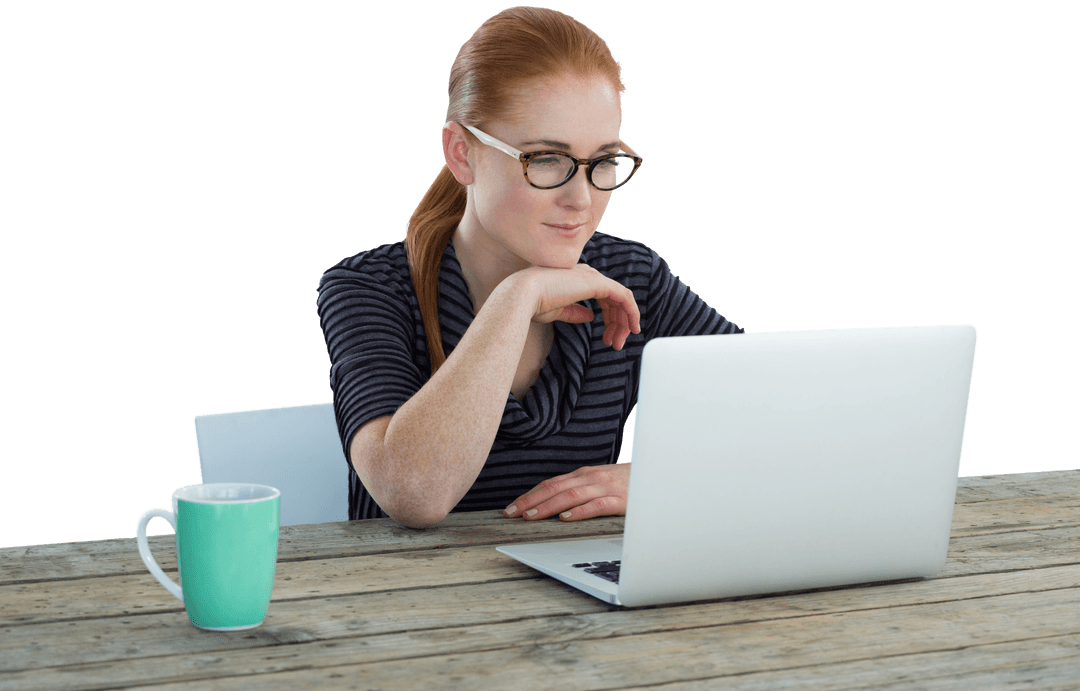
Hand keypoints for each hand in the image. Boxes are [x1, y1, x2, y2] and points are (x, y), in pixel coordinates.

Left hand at [503, 463, 629, 520]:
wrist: (659, 476)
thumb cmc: (628, 483)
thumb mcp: (600, 482)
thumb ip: (580, 489)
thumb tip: (553, 503)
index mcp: (584, 474)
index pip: (551, 483)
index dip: (530, 495)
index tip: (511, 507)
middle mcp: (591, 477)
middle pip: (555, 488)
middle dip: (531, 500)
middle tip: (512, 513)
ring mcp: (605, 487)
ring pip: (571, 495)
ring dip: (548, 506)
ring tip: (531, 516)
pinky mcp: (620, 500)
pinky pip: (596, 505)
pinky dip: (579, 511)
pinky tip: (566, 518)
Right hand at [516, 264, 640, 350]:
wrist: (523, 295)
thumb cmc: (533, 303)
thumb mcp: (558, 311)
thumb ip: (576, 312)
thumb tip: (590, 316)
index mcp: (577, 279)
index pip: (603, 297)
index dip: (609, 318)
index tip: (608, 339)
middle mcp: (587, 275)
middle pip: (614, 300)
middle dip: (618, 324)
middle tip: (615, 345)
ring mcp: (593, 277)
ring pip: (621, 300)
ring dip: (624, 323)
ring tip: (618, 343)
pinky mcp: (598, 283)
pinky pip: (624, 297)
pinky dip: (632, 312)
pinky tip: (632, 327)